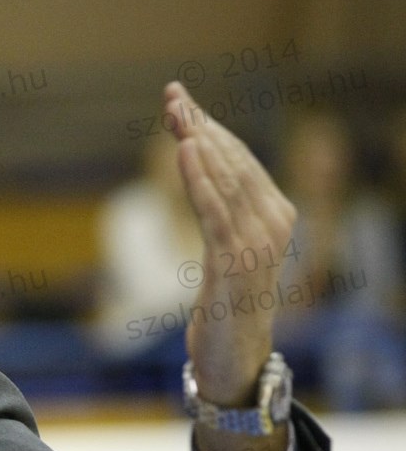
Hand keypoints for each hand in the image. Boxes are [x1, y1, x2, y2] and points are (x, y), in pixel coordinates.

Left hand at [162, 82, 295, 404]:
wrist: (236, 356)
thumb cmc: (228, 302)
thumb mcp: (227, 248)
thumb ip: (223, 211)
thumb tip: (202, 168)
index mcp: (277, 213)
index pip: (240, 159)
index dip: (210, 127)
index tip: (181, 99)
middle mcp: (275, 222)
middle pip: (232, 162)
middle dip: (200, 126)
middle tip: (173, 94)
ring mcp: (258, 243)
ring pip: (225, 180)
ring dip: (198, 143)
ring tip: (177, 112)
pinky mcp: (235, 262)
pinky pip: (215, 212)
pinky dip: (199, 179)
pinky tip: (184, 151)